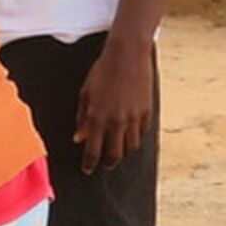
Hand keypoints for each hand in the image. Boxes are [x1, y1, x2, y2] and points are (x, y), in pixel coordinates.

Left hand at [73, 38, 153, 173]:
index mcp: (97, 117)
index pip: (93, 150)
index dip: (89, 163)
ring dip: (123, 150)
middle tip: (104, 164)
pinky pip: (142, 132)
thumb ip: (82, 118)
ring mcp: (134, 117)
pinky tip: (129, 132)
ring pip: (131, 146)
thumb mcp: (85, 93)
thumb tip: (79, 138)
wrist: (127, 56)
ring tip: (117, 147)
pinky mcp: (147, 112)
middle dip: (108, 163)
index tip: (87, 169)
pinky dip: (135, 136)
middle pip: (114, 154)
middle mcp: (116, 121)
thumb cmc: (102, 72)